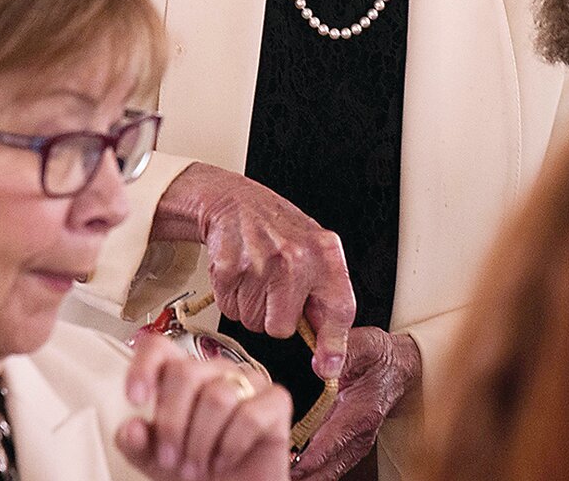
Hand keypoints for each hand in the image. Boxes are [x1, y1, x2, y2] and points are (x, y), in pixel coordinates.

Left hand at [118, 332, 292, 480]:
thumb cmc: (198, 470)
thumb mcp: (156, 460)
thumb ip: (138, 443)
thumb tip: (130, 428)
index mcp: (183, 376)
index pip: (159, 347)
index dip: (144, 366)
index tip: (135, 398)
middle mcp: (216, 371)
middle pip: (186, 373)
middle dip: (173, 424)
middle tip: (171, 459)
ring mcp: (249, 382)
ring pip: (217, 397)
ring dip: (201, 443)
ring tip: (197, 466)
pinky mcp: (276, 401)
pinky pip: (249, 415)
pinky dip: (231, 447)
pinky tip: (224, 460)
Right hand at [155, 163, 355, 378]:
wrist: (235, 201)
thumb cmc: (277, 230)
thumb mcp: (313, 253)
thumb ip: (325, 299)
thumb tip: (330, 357)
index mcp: (325, 253)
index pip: (339, 309)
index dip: (333, 344)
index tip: (328, 367)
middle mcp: (296, 257)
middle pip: (281, 328)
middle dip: (273, 317)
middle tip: (272, 290)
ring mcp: (261, 262)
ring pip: (252, 321)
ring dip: (250, 306)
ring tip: (255, 275)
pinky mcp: (230, 267)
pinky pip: (229, 308)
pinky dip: (231, 296)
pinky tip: (239, 271)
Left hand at [291, 328, 420, 480]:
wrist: (399, 368)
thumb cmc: (380, 357)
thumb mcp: (366, 345)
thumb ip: (345, 352)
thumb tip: (318, 365)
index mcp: (361, 412)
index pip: (333, 441)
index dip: (310, 458)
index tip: (288, 467)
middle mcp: (360, 434)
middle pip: (330, 466)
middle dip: (304, 474)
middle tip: (275, 474)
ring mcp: (356, 443)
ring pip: (331, 471)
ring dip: (308, 476)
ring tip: (280, 476)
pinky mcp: (351, 446)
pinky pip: (332, 466)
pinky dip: (314, 472)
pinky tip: (294, 472)